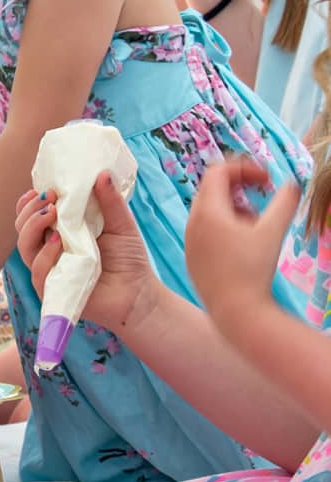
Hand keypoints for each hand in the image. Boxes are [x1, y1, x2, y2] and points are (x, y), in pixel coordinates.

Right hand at [16, 173, 158, 334]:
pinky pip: (38, 272)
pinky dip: (45, 256)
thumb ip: (110, 200)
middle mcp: (50, 249)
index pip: (32, 215)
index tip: (41, 189)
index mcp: (61, 231)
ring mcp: (50, 269)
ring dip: (33, 227)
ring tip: (51, 214)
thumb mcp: (121, 224)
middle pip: (22, 227)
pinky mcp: (53, 289)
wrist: (139, 294)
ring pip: (25, 246)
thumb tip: (102, 172)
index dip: (29, 202)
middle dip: (30, 210)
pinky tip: (57, 243)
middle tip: (50, 198)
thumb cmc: (129, 259)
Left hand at [185, 158, 300, 328]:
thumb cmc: (254, 270)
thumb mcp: (273, 231)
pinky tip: (243, 245)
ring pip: (208, 211)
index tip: (266, 180)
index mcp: (208, 212)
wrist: (236, 313)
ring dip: (232, 208)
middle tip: (261, 198)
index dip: (244, 168)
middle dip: (238, 187)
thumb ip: (284, 202)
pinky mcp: (191, 258)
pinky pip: (204, 231)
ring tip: (255, 224)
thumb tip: (293, 184)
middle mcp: (192, 223)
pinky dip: (223, 227)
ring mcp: (189, 242)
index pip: (218, 171)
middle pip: (211, 189)